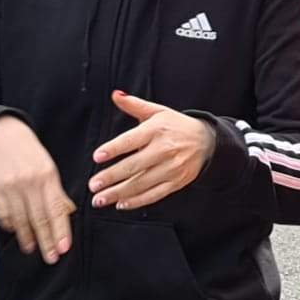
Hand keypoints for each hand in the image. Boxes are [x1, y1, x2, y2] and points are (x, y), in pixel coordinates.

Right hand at [0, 118, 73, 262]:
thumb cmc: (27, 150)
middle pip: (40, 218)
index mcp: (47, 175)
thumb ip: (56, 190)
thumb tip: (68, 212)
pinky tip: (16, 232)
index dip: (61, 230)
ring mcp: (10, 186)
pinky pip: (3, 214)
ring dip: (28, 238)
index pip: (56, 209)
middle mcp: (29, 182)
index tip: (64, 248)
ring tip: (33, 250)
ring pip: (21, 219)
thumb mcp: (46, 165)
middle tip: (52, 258)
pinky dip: (10, 225)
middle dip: (47, 241)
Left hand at [90, 90, 216, 209]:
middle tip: (93, 184)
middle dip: (111, 176)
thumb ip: (134, 105)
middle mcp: (164, 149)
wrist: (206, 141)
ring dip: (118, 193)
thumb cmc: (176, 126)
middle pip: (134, 165)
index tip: (97, 157)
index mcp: (157, 130)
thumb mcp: (157, 111)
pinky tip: (121, 204)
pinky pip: (154, 194)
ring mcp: (171, 168)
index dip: (114, 148)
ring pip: (141, 183)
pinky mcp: (176, 182)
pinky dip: (137, 201)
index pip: (131, 140)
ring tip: (100, 199)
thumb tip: (116, 95)